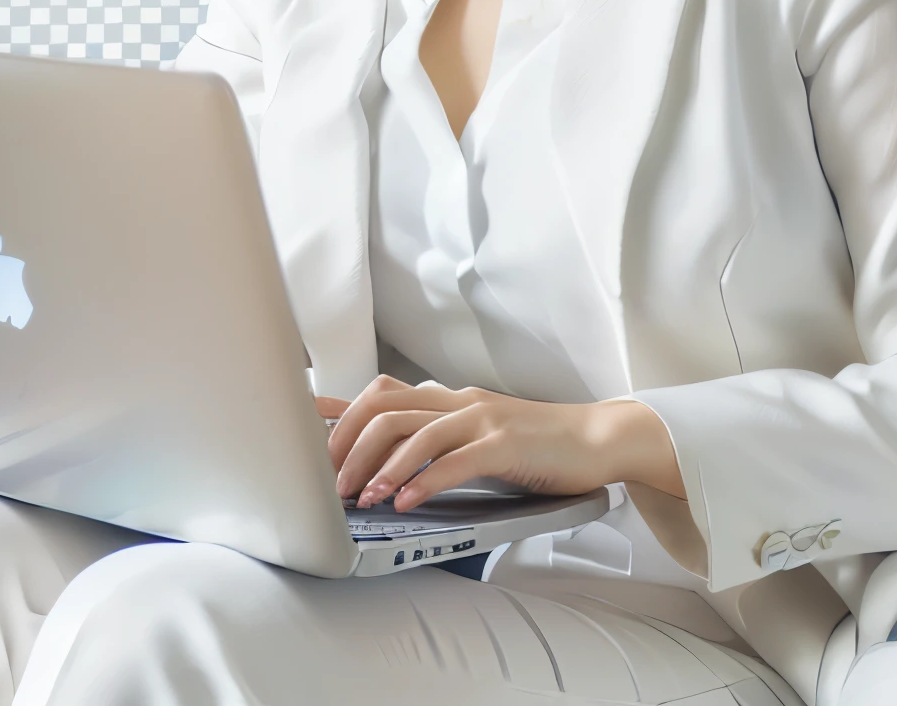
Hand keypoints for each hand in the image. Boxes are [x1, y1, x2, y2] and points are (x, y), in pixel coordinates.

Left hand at [315, 375, 685, 513]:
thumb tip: (394, 464)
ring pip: (415, 431)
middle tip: (330, 482)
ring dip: (381, 467)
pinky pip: (455, 460)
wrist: (598, 439)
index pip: (381, 393)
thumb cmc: (538, 446)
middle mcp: (459, 402)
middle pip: (386, 407)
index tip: (299, 423)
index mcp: (450, 400)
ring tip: (362, 497)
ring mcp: (483, 419)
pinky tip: (407, 503)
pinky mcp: (506, 444)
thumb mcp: (479, 437)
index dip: (337, 408)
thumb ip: (440, 443)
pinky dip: (425, 481)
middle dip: (349, 443)